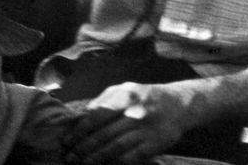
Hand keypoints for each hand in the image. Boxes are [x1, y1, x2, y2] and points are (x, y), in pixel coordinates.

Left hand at [62, 83, 189, 163]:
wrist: (180, 104)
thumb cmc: (145, 97)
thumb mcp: (124, 89)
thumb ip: (103, 100)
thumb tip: (81, 116)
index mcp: (124, 96)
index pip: (95, 116)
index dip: (79, 131)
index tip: (67, 141)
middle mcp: (134, 112)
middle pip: (103, 134)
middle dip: (84, 148)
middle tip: (70, 157)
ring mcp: (146, 129)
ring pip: (116, 147)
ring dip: (97, 158)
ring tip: (84, 163)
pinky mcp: (156, 143)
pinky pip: (133, 156)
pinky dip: (117, 162)